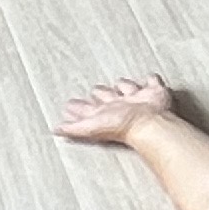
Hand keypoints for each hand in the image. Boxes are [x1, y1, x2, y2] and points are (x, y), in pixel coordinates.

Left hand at [55, 75, 171, 145]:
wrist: (149, 121)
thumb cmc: (123, 125)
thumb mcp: (91, 127)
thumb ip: (74, 128)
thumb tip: (55, 130)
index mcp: (104, 112)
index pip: (88, 108)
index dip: (79, 107)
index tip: (70, 105)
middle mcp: (119, 106)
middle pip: (106, 97)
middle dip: (101, 93)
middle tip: (95, 90)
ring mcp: (137, 98)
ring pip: (126, 88)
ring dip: (124, 85)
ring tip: (120, 83)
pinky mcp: (153, 92)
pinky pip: (152, 82)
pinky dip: (152, 80)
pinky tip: (151, 78)